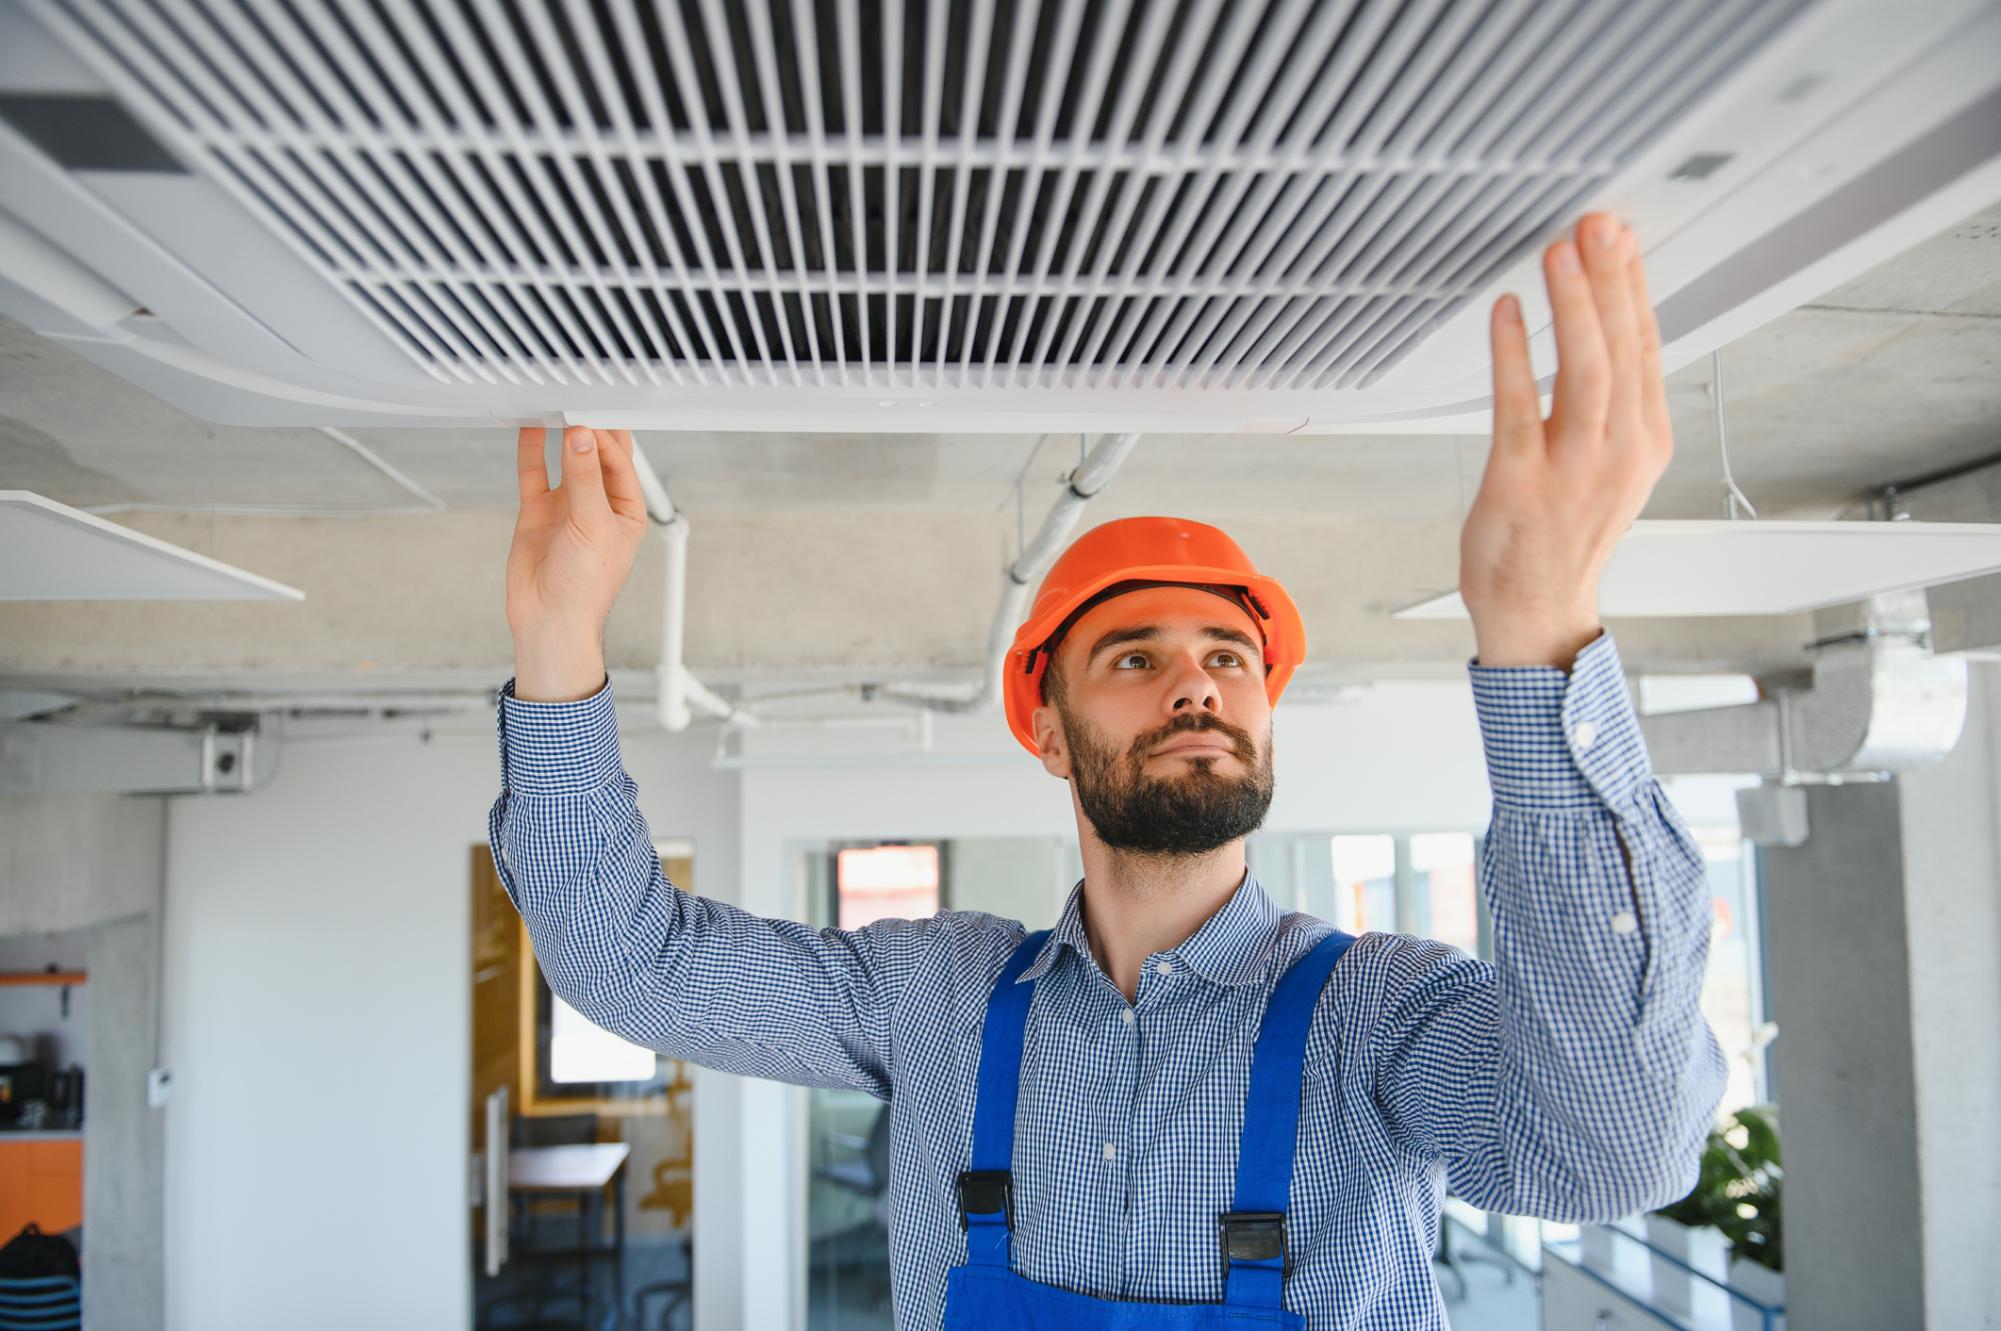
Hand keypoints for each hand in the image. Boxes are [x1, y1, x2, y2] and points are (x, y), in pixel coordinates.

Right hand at [506, 426, 649, 699]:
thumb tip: (582, 435)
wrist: (549, 621)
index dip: (605, 433)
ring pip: (565, 459)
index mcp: (627, 509)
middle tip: (576, 395)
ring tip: (553, 402)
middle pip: (596, 453)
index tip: (589, 408)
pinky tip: (530, 425)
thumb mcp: (593, 526)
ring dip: (561, 433)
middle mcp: (599, 503)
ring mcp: (568, 506)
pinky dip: (531, 449)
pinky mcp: (538, 512)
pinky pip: (534, 473)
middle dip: (588, 426)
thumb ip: (585, 478)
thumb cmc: (586, 588)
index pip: (619, 459)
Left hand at [1459, 212, 1671, 669]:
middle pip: (1622, 349)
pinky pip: (1518, 407)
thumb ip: (1614, 402)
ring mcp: (1573, 469)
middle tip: (1598, 225)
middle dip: (1611, 279)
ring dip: (1573, 306)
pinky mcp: (1521, 483)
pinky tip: (1508, 313)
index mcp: (1646, 441)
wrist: (1538, 608)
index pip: (1646, 347)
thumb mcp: (1613, 465)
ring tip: (1562, 253)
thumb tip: (1606, 328)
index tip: (1623, 236)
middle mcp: (1620, 452)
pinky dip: (1514, 354)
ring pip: (1584, 372)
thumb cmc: (1566, 534)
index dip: (1634, 286)